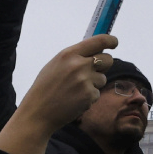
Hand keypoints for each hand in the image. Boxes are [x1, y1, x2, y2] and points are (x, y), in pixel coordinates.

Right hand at [0, 34, 115, 153]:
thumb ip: (75, 57)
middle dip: (104, 66)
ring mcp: (85, 80)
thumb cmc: (45, 88)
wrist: (37, 113)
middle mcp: (79, 65)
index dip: (110, 41)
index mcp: (69, 54)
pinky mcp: (89, 95)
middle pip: (108, 60)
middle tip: (92, 72)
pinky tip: (75, 100)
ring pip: (102, 78)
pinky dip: (89, 97)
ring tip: (75, 90)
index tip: (114, 43)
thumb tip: (95, 51)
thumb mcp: (56, 65)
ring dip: (94, 84)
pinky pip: (97, 93)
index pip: (99, 41)